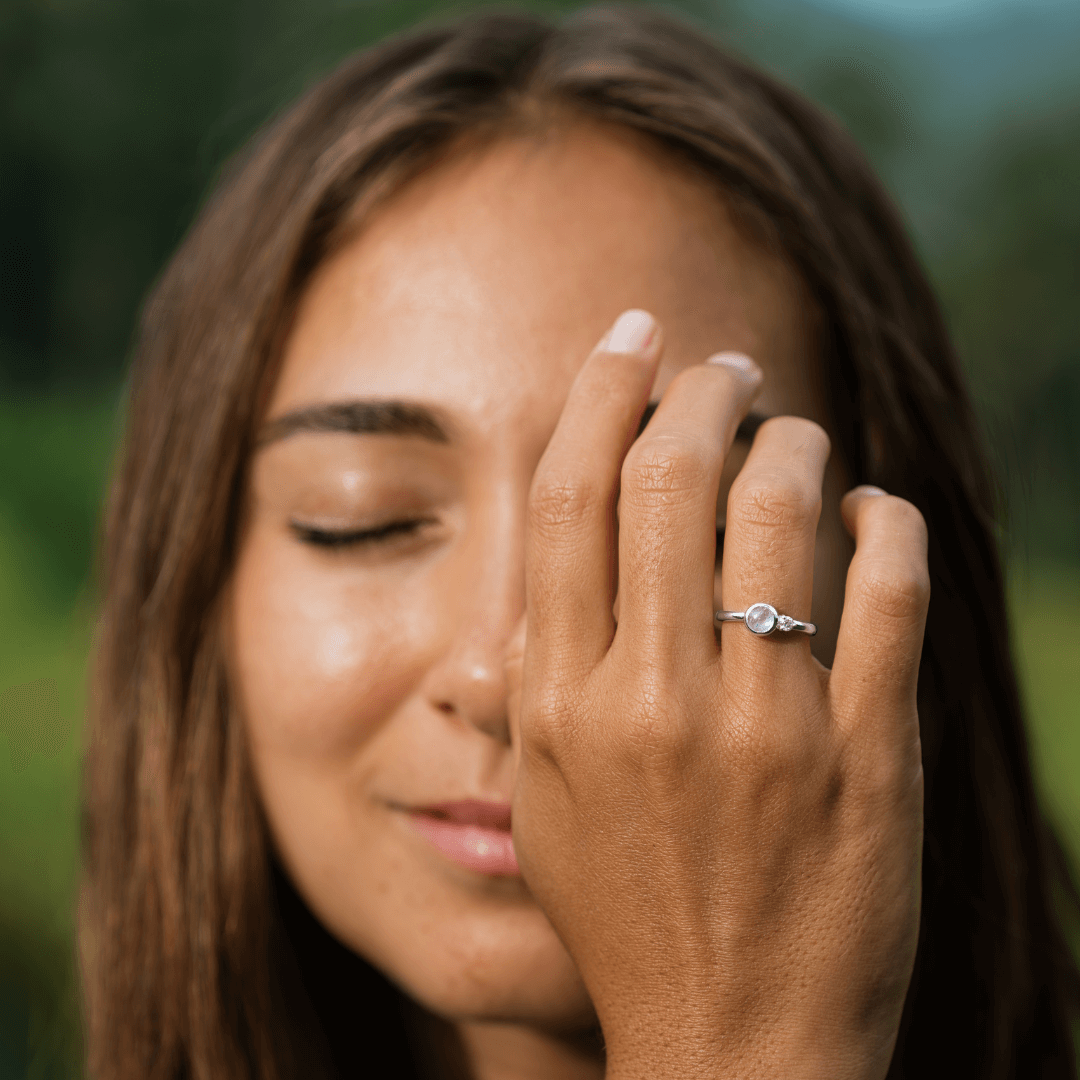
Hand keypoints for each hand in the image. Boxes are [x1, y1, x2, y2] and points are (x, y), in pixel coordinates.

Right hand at [505, 310, 927, 1078]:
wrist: (731, 1050)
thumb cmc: (626, 918)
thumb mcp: (542, 803)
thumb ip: (540, 678)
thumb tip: (573, 553)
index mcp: (559, 705)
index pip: (571, 501)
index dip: (602, 394)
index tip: (633, 337)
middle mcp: (649, 703)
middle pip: (670, 480)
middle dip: (703, 392)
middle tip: (726, 367)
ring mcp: (765, 731)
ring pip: (781, 513)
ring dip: (793, 444)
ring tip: (794, 432)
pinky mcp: (869, 761)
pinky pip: (887, 588)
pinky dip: (884, 520)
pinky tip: (871, 508)